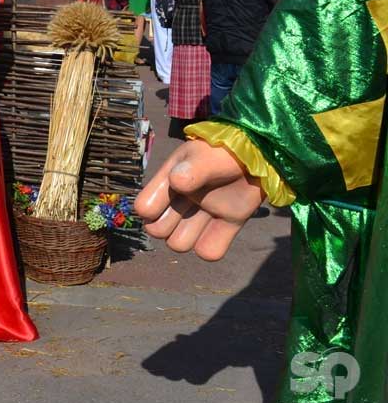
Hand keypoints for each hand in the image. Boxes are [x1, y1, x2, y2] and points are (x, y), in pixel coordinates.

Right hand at [135, 140, 264, 260]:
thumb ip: (193, 169)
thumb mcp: (206, 156)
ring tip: (205, 218)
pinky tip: (220, 230)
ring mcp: (203, 214)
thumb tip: (176, 183)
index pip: (145, 208)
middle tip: (185, 210)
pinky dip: (211, 248)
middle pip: (159, 231)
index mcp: (169, 182)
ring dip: (188, 237)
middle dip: (167, 227)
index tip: (171, 196)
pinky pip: (209, 251)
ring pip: (180, 243)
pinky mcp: (226, 225)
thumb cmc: (224, 151)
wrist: (258, 153)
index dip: (151, 210)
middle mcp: (182, 201)